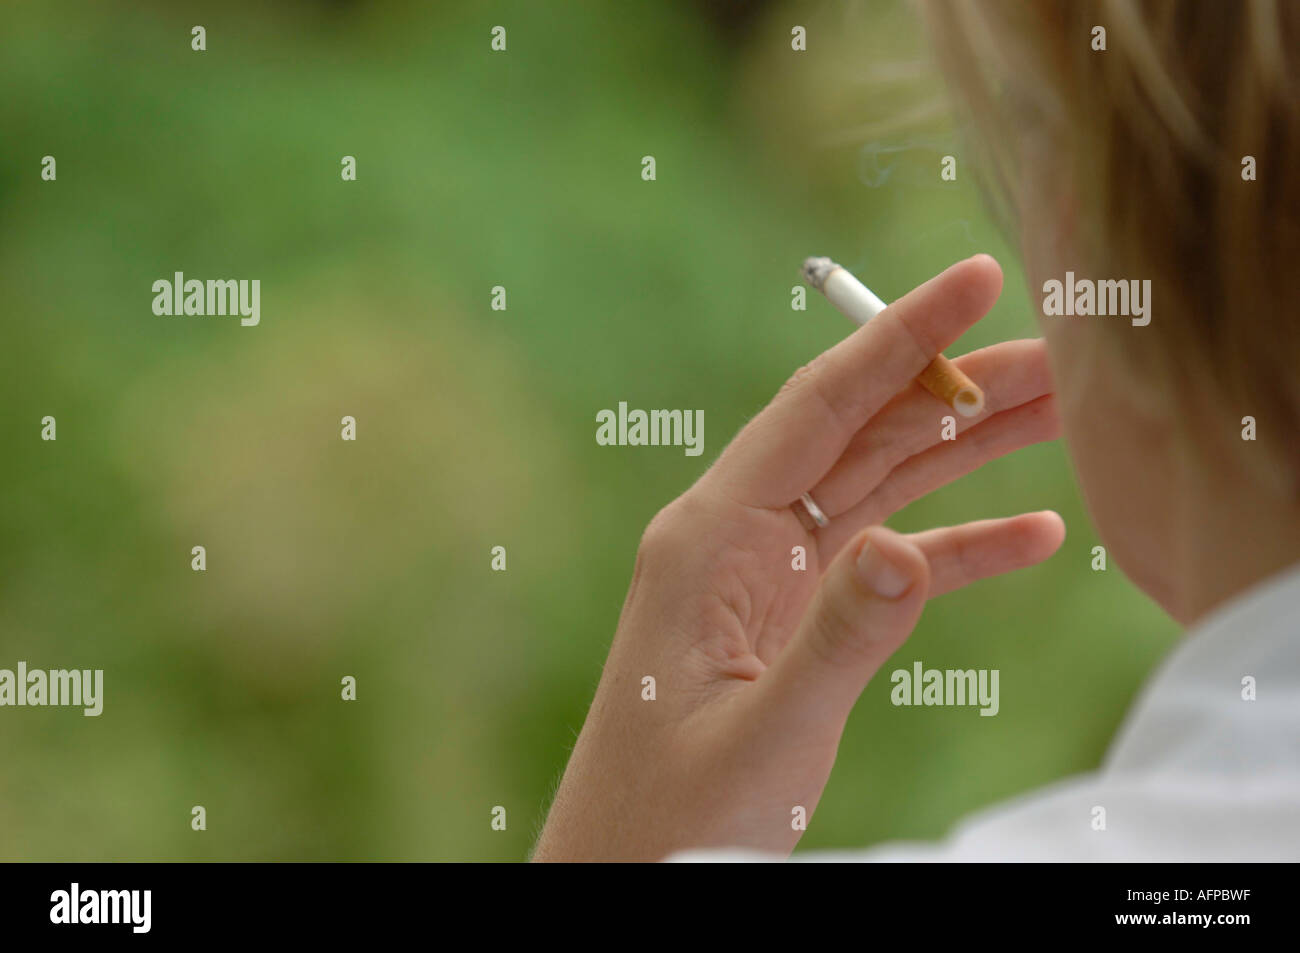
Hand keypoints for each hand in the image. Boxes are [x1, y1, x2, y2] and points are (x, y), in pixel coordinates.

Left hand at [532, 255, 1063, 861]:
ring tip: (1063, 414)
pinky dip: (954, 547)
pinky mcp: (797, 615)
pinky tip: (1029, 536)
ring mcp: (768, 573)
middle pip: (861, 434)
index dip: (900, 337)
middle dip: (959, 389)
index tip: (975, 277)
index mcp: (710, 537)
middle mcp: (738, 535)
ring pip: (879, 485)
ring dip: (967, 452)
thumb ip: (838, 641)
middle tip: (1060, 353)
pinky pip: (884, 560)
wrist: (628, 867)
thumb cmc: (672, 814)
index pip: (817, 407)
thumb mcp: (762, 733)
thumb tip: (907, 549)